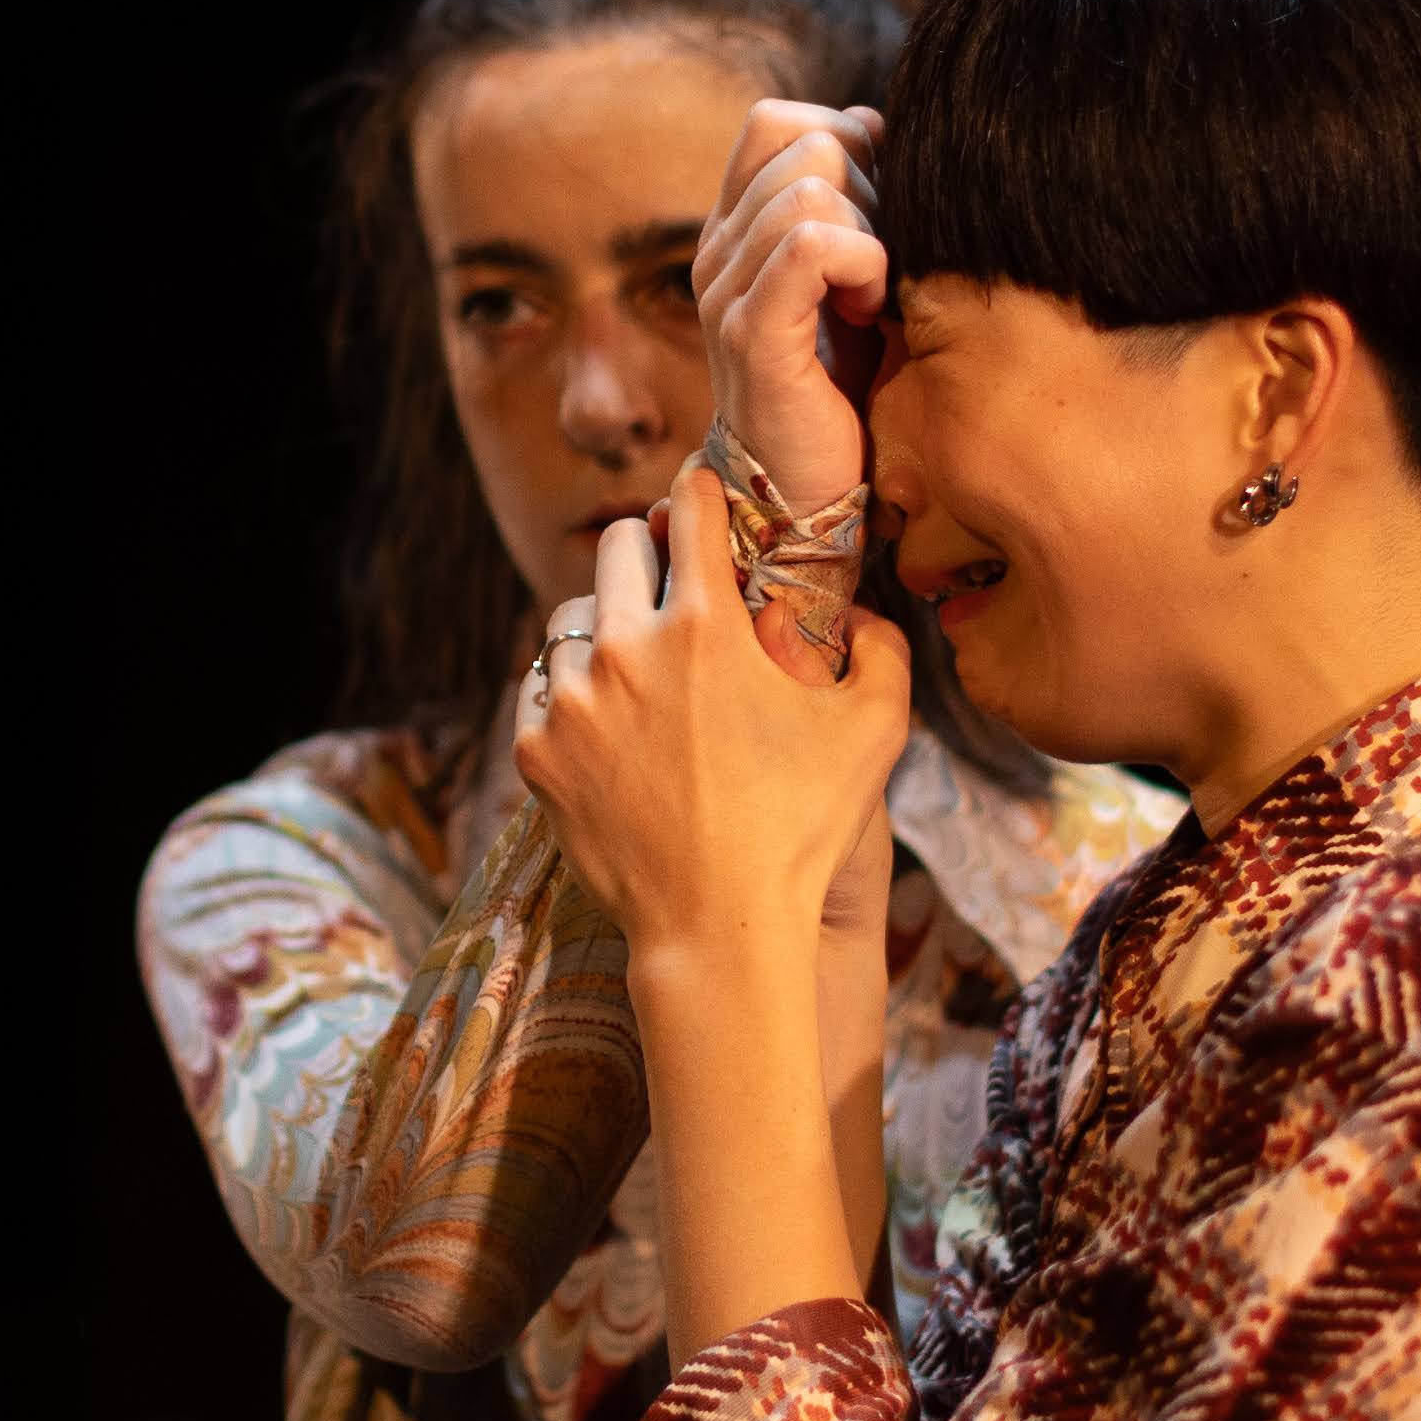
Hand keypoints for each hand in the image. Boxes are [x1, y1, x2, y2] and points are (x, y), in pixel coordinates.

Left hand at [516, 464, 916, 964]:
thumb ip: (884, 652)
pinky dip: (570, 695)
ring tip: (637, 665)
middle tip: (672, 586)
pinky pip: (541, 690)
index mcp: (704, 626)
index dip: (700, 492)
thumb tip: (866, 614)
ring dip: (604, 626)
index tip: (700, 493)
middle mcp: (626, 648)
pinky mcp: (536, 751)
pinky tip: (607, 722)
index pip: (690, 511)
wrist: (716, 928)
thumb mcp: (876, 733)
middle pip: (616, 546)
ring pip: (570, 618)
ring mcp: (571, 701)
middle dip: (648, 553)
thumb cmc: (803, 830)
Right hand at [693, 101, 889, 514]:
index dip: (843, 138)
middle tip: (879, 261)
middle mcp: (717, 252)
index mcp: (734, 229)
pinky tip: (867, 307)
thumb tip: (870, 121)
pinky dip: (860, 264)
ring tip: (872, 291)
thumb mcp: (849, 275)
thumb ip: (851, 200)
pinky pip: (809, 246)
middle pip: (802, 143)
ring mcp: (726, 292)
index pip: (775, 121)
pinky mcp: (752, 334)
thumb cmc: (841, 385)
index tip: (878, 208)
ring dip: (869, 232)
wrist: (809, 491)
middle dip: (868, 188)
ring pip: (810, 189)